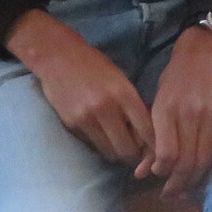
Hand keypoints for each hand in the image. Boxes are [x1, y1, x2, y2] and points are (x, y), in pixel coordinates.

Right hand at [8, 10, 154, 162]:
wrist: (57, 57)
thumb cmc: (93, 65)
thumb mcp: (120, 79)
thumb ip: (132, 103)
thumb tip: (146, 132)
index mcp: (124, 94)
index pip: (147, 131)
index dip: (152, 145)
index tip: (154, 150)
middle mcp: (107, 109)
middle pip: (128, 149)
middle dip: (134, 155)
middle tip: (135, 153)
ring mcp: (87, 119)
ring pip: (109, 152)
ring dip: (116, 153)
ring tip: (118, 146)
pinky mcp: (71, 125)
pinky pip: (91, 146)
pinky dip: (98, 146)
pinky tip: (100, 137)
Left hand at [141, 28, 211, 200]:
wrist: (200, 54)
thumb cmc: (174, 82)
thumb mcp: (155, 105)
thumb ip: (150, 140)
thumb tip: (140, 174)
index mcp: (166, 110)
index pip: (166, 153)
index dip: (162, 171)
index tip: (159, 177)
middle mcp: (189, 113)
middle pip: (186, 160)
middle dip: (178, 183)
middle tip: (172, 195)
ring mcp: (211, 113)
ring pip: (206, 156)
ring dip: (197, 179)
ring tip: (188, 191)